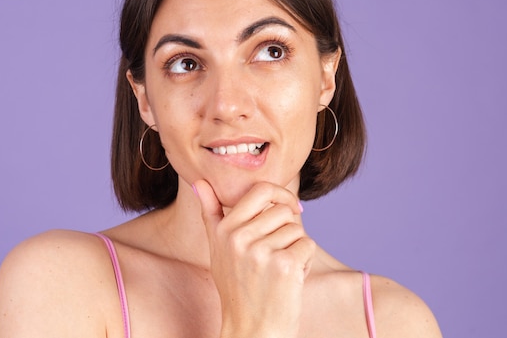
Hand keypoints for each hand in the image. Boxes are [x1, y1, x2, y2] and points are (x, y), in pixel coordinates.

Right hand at [193, 180, 314, 337]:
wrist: (251, 331)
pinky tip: (289, 280)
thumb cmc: (237, 289)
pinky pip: (308, 246)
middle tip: (277, 254)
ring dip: (296, 248)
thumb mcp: (218, 250)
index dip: (281, 195)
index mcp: (224, 230)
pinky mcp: (284, 265)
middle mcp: (239, 238)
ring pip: (297, 229)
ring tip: (279, 270)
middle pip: (284, 211)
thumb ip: (211, 214)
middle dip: (289, 230)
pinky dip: (305, 262)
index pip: (261, 190)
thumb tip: (199, 182)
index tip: (289, 208)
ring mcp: (261, 252)